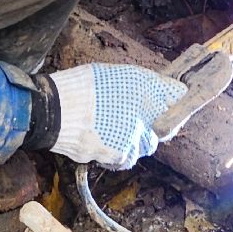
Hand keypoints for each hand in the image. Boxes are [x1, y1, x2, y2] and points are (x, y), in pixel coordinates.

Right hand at [47, 64, 186, 169]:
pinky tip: (105, 143)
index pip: (178, 94)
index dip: (177, 100)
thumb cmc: (78, 88)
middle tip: (133, 123)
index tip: (175, 104)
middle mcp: (144, 109)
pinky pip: (128, 158)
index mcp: (143, 85)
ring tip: (111, 132)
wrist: (55, 111)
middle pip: (165, 126)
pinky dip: (119, 155)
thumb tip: (159, 88)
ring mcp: (135, 132)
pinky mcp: (122, 152)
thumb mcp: (111, 73)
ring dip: (134, 142)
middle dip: (153, 127)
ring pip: (145, 146)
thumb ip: (138, 82)